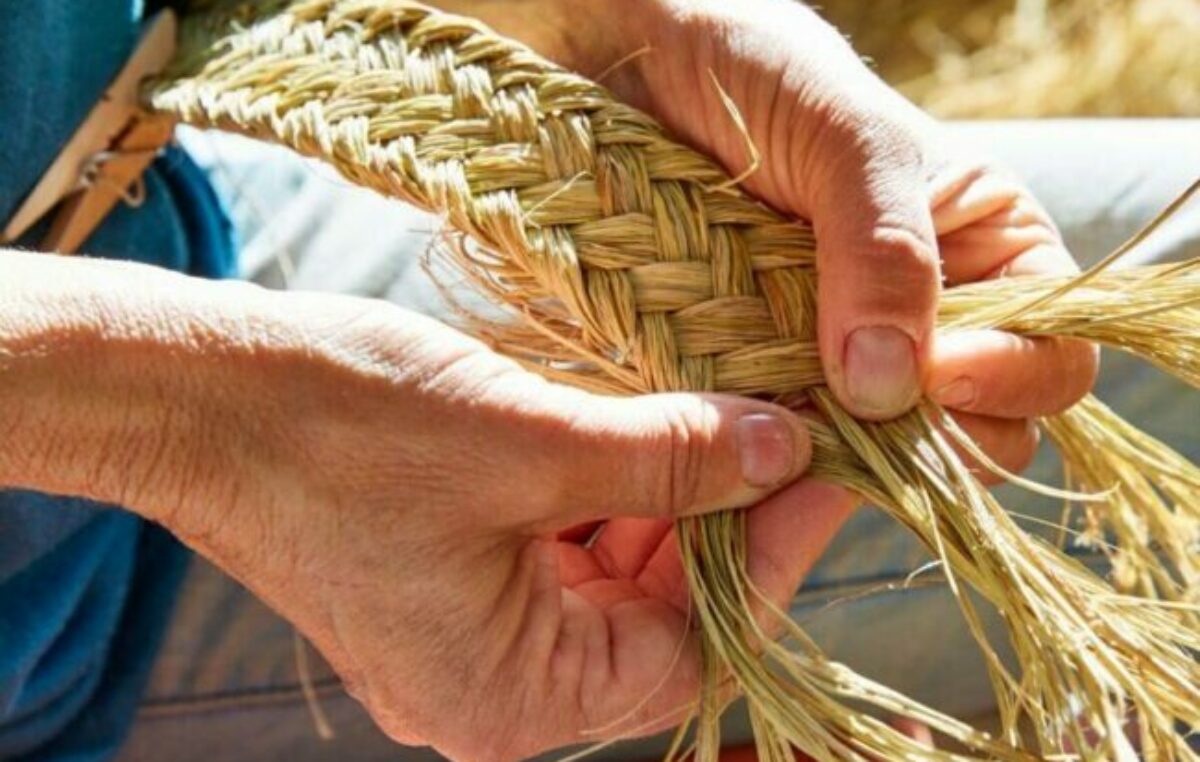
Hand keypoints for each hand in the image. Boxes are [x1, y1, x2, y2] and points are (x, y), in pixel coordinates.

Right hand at [0, 251, 849, 759]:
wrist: (194, 390)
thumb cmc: (338, 425)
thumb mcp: (529, 439)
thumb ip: (670, 454)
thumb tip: (784, 450)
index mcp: (509, 695)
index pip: (689, 646)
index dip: (765, 555)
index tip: (818, 468)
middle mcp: (490, 685)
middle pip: (654, 613)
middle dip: (718, 519)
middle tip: (776, 429)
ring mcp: (465, 630)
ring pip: (611, 574)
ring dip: (664, 495)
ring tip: (712, 412)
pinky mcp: (446, 573)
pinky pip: (557, 546)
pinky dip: (605, 488)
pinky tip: (635, 422)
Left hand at [444, 0, 1098, 479]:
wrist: (628, 62)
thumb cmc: (754, 68)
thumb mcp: (844, 134)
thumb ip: (887, 249)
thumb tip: (889, 386)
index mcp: (980, 251)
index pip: (1047, 353)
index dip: (1012, 381)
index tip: (939, 375)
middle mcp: (916, 317)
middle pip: (965, 433)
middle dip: (914, 460)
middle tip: (842, 455)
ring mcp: (831, 356)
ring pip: (862, 463)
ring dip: (821, 497)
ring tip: (762, 517)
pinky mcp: (752, 378)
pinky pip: (774, 456)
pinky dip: (758, 489)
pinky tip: (720, 504)